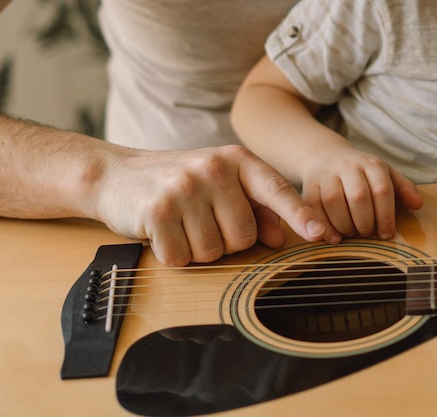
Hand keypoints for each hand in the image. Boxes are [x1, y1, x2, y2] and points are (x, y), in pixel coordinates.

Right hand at [92, 144, 337, 265]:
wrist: (115, 174)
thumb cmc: (176, 184)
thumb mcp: (218, 186)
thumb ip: (253, 207)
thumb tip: (280, 237)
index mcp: (234, 159)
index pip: (275, 189)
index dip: (299, 215)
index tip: (321, 235)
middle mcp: (213, 168)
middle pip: (243, 236)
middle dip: (223, 241)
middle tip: (198, 221)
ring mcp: (184, 187)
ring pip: (214, 251)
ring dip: (196, 249)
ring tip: (178, 223)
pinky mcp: (157, 210)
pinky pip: (182, 257)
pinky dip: (172, 254)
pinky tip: (160, 232)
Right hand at [300, 142, 422, 239]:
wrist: (325, 156)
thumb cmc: (361, 172)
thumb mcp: (385, 174)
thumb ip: (402, 189)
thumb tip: (418, 205)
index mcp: (372, 164)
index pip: (382, 190)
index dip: (386, 216)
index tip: (386, 234)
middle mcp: (349, 166)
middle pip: (358, 197)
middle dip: (365, 222)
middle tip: (367, 234)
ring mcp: (326, 174)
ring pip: (334, 201)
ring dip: (344, 224)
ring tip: (351, 233)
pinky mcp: (309, 185)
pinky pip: (314, 207)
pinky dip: (324, 226)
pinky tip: (334, 237)